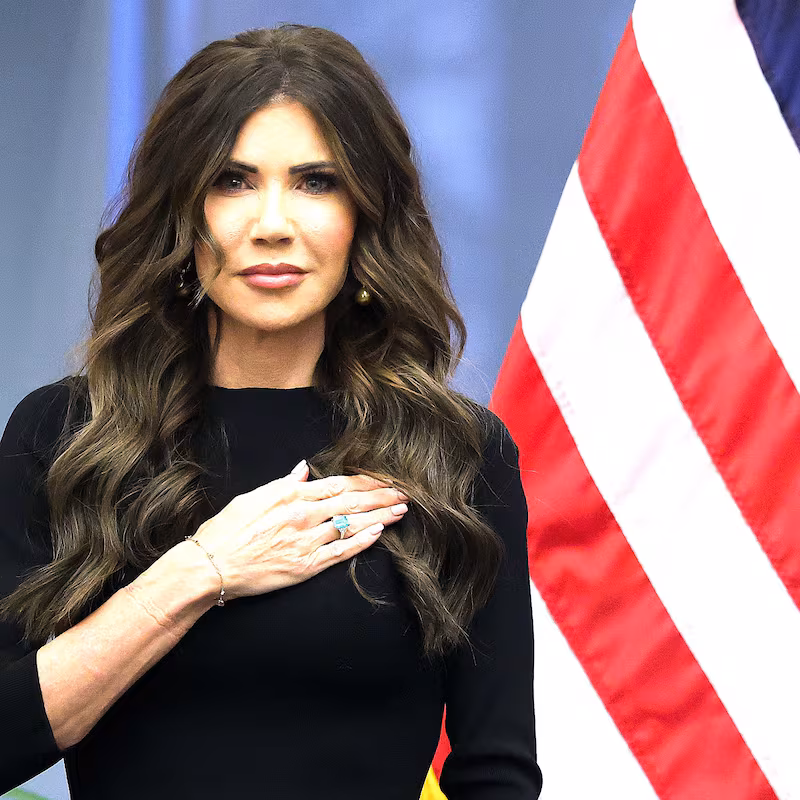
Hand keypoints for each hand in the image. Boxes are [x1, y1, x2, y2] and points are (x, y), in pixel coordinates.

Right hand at [189, 460, 408, 600]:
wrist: (210, 566)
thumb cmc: (225, 530)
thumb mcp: (253, 497)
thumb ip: (283, 483)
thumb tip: (303, 468)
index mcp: (290, 494)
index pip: (337, 484)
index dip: (365, 482)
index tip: (384, 479)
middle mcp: (302, 514)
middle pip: (351, 502)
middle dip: (381, 496)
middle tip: (405, 492)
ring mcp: (306, 541)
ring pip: (351, 524)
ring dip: (379, 516)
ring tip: (400, 510)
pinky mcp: (306, 566)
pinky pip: (341, 551)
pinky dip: (362, 541)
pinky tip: (379, 533)